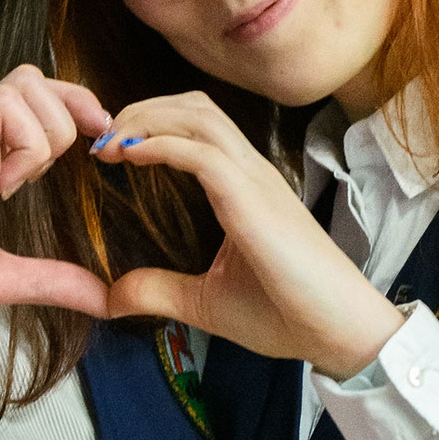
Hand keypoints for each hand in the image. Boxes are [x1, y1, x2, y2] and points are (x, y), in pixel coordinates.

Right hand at [0, 66, 111, 361]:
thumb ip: (51, 281)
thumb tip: (106, 299)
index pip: (41, 99)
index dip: (78, 103)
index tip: (101, 139)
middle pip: (30, 79)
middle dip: (59, 122)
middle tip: (38, 177)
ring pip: (7, 93)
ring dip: (28, 139)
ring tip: (9, 187)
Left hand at [92, 93, 404, 376]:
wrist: (338, 332)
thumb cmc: (287, 314)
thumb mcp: (205, 302)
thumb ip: (158, 291)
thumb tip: (111, 297)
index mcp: (244, 187)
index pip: (198, 127)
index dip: (152, 123)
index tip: (111, 148)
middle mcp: (251, 173)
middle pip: (194, 107)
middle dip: (142, 110)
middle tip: (100, 137)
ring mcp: (255, 182)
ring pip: (198, 118)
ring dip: (146, 119)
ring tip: (108, 143)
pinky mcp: (253, 201)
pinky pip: (203, 154)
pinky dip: (161, 145)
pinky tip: (129, 156)